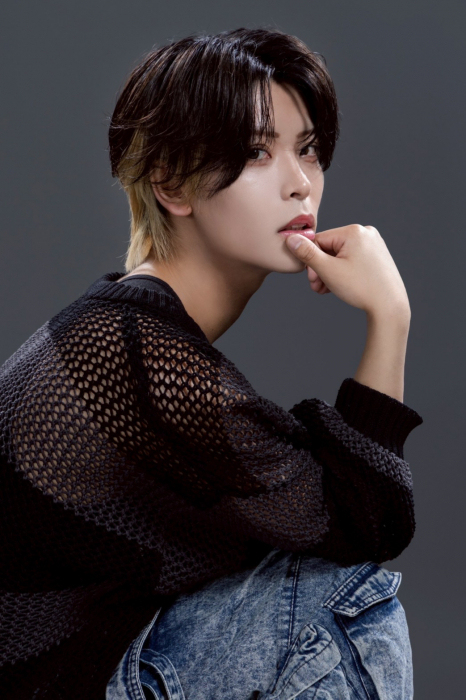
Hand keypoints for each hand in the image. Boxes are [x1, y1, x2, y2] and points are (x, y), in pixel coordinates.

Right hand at [285, 224, 410, 317]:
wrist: (390, 306)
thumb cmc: (361, 288)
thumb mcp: (328, 270)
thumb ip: (307, 254)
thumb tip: (290, 238)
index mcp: (353, 231)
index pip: (319, 240)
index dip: (311, 261)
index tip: (312, 280)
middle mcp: (365, 232)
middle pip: (330, 248)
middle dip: (321, 269)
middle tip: (318, 287)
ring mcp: (374, 243)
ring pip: (341, 255)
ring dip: (330, 272)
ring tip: (327, 289)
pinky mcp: (377, 255)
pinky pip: (352, 259)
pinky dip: (343, 271)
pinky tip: (340, 286)